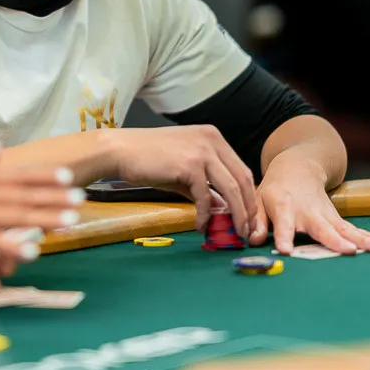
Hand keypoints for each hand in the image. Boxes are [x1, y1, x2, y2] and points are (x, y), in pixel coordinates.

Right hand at [0, 145, 83, 258]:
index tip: (68, 176)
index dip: (45, 177)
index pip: (18, 175)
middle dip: (55, 199)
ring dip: (45, 219)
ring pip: (16, 216)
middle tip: (82, 200)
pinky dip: (14, 245)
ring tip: (71, 223)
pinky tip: (34, 250)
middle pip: (25, 196)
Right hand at [111, 126, 257, 241]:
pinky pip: (205, 196)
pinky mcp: (189, 165)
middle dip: (247, 208)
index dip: (248, 195)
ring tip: (235, 232)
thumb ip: (204, 185)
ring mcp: (201, 151)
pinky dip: (205, 214)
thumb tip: (221, 207)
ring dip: (236, 215)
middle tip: (247, 230)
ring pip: (231, 189)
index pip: (241, 169)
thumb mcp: (182, 169)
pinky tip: (200, 225)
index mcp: (213, 137)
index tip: (248, 216)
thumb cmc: (148, 158)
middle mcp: (211, 140)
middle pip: (242, 179)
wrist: (121, 150)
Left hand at [251, 155, 369, 254]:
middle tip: (348, 251)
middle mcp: (307, 211)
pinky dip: (365, 235)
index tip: (286, 250)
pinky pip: (351, 228)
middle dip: (333, 240)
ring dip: (359, 238)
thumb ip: (255, 222)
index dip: (284, 237)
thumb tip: (252, 240)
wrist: (296, 168)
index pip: (283, 225)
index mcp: (283, 207)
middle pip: (321, 228)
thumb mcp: (258, 202)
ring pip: (342, 228)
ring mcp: (324, 214)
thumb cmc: (274, 191)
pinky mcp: (335, 217)